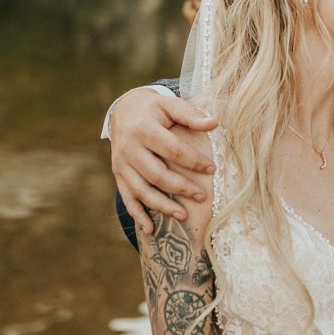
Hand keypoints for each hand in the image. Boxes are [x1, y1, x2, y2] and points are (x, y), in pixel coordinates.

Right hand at [109, 88, 217, 233]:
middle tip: (202, 197)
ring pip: (141, 189)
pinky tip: (150, 229)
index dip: (193, 160)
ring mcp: (121, 163)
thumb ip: (191, 114)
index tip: (212, 168)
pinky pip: (127, 197)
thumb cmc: (153, 109)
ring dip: (161, 205)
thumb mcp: (170, 105)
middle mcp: (129, 148)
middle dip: (180, 188)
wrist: (123, 111)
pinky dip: (137, 214)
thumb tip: (215, 123)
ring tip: (183, 215)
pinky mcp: (118, 174)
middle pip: (156, 174)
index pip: (172, 149)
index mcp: (144, 129)